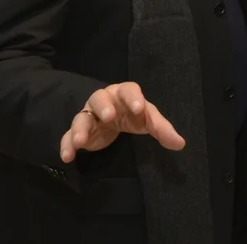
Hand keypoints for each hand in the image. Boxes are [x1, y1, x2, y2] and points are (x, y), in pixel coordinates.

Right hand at [59, 82, 184, 163]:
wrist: (111, 119)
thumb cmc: (132, 114)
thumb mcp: (147, 120)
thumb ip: (162, 129)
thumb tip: (180, 144)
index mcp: (124, 94)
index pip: (129, 90)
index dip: (134, 98)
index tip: (140, 109)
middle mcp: (104, 101)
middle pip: (100, 97)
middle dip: (104, 106)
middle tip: (109, 116)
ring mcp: (89, 115)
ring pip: (81, 117)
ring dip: (80, 128)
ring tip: (81, 141)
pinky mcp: (79, 131)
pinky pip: (67, 136)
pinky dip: (66, 145)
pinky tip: (68, 157)